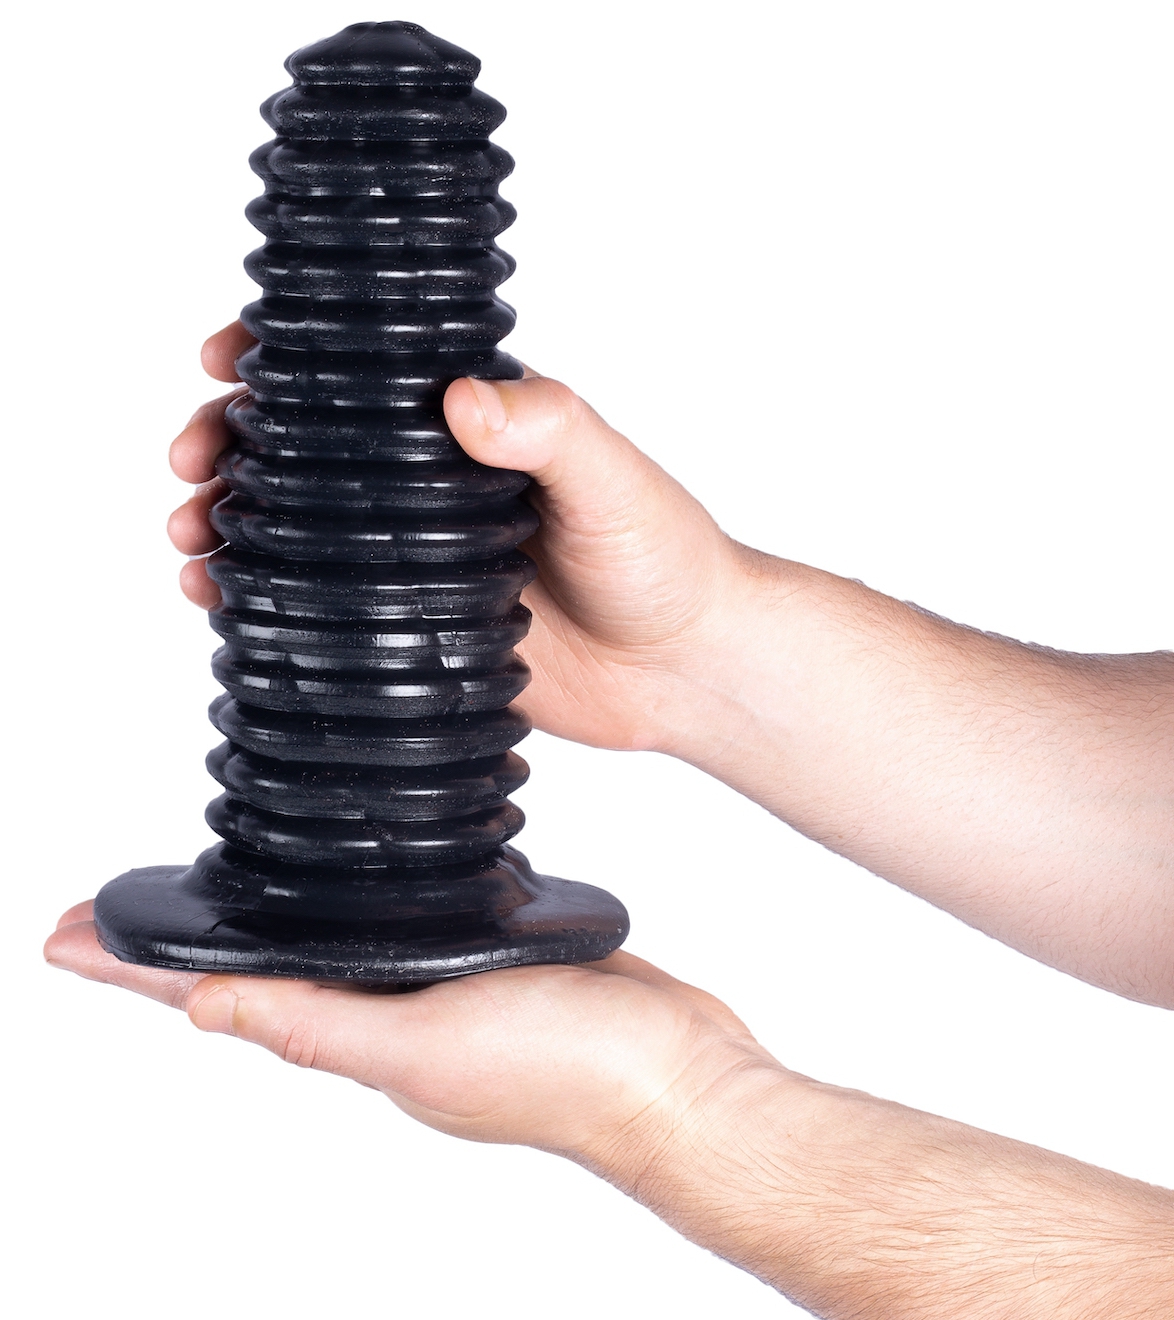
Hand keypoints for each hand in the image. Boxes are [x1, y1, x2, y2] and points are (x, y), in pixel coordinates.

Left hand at [43, 903, 774, 1176]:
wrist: (684, 1083)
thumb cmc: (571, 1077)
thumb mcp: (428, 1047)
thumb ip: (320, 1024)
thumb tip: (202, 1007)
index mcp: (358, 1039)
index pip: (222, 996)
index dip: (136, 969)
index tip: (62, 936)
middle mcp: (387, 1020)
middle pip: (258, 972)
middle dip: (181, 944)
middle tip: (112, 911)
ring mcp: (442, 994)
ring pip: (330, 950)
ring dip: (264, 924)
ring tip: (217, 893)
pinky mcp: (495, 964)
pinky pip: (405, 932)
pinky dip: (361, 910)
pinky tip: (365, 887)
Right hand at [169, 321, 758, 752]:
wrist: (686, 671)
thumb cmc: (665, 559)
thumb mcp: (613, 481)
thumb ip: (548, 431)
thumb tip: (464, 398)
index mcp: (471, 426)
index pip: (359, 372)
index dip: (281, 359)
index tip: (225, 360)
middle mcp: (431, 484)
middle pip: (304, 447)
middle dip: (229, 444)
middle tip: (191, 464)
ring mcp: (414, 559)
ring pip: (298, 526)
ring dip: (230, 521)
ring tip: (190, 540)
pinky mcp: (412, 631)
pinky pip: (320, 606)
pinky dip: (261, 598)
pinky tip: (221, 600)